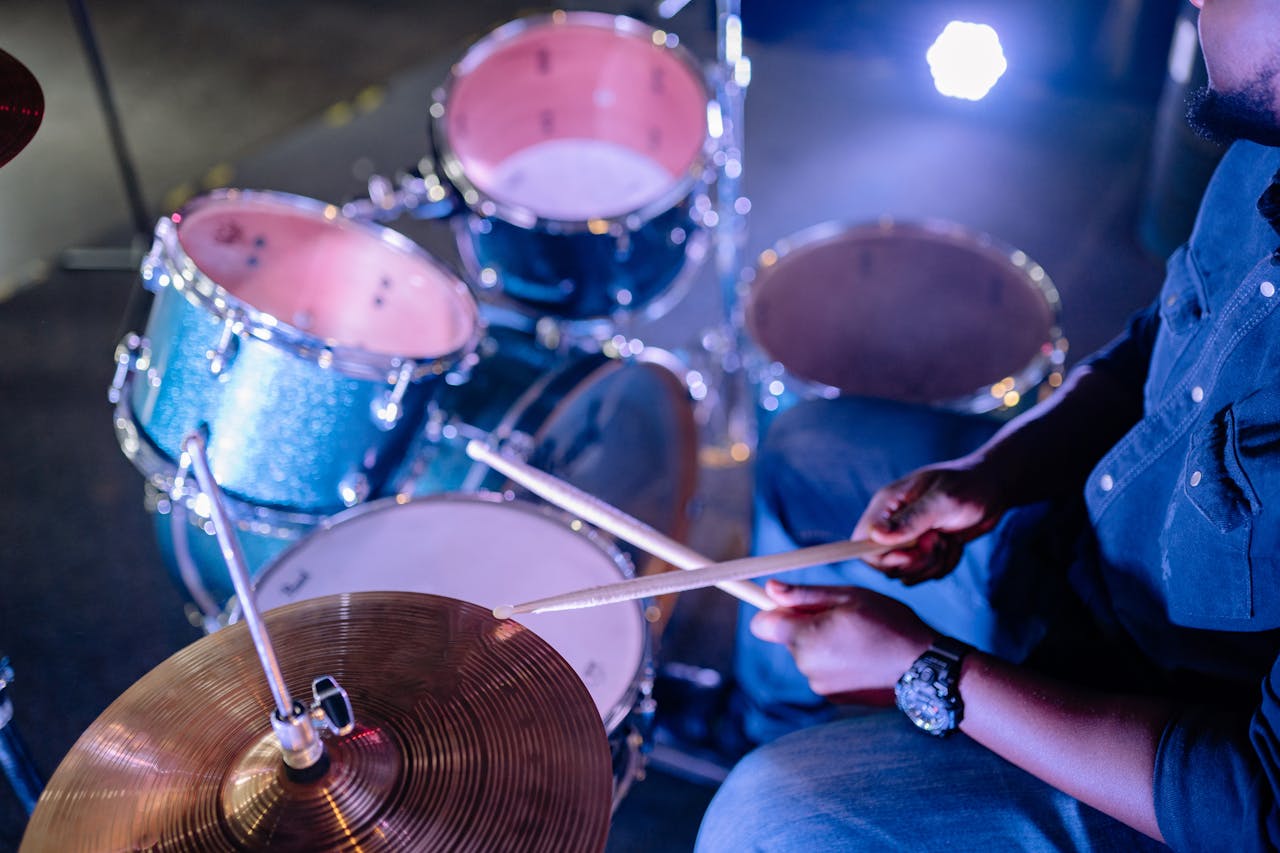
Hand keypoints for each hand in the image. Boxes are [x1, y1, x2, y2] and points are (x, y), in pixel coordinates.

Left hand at [749, 580, 935, 700]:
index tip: (790, 604)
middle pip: (788, 638)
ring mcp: (819, 686)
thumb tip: (770, 588)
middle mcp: (806, 665)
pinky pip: (822, 670)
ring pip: (807, 654)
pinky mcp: (833, 697)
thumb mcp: (848, 597)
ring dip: (822, 643)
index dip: (773, 611)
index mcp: (806, 638)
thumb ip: (804, 595)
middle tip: (841, 617)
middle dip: (805, 625)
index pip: (762, 625)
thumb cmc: (888, 624)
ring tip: (857, 638)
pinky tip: (862, 656)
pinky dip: (835, 661)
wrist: (923, 668)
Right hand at [851, 461, 1005, 584]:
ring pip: (906, 573)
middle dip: (916, 560)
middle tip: (939, 540)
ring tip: (948, 539)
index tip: (912, 551)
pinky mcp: (924, 551)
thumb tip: (875, 536)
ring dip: (932, 563)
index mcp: (886, 505)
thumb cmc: (969, 485)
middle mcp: (892, 523)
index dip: (882, 557)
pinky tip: (954, 544)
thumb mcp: (942, 501)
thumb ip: (910, 520)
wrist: (994, 488)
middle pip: (884, 564)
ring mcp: (908, 539)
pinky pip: (925, 574)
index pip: (861, 542)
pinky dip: (944, 565)